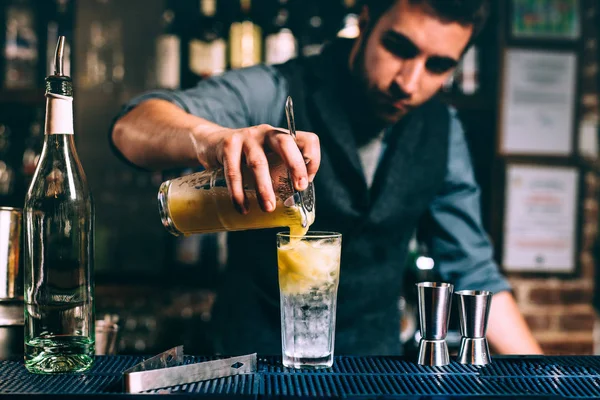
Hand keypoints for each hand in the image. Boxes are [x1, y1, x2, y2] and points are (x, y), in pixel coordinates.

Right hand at [191, 124, 319, 213]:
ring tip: (268, 208)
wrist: (212, 143)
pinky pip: (234, 172)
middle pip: (285, 143)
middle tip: (298, 188)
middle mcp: (267, 133)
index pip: (307, 139)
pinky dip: (238, 193)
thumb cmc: (247, 157)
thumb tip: (291, 201)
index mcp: (282, 137)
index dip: (313, 159)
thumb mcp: (268, 159)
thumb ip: (280, 174)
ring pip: (258, 162)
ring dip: (264, 188)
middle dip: (295, 166)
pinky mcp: (227, 146)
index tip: (306, 182)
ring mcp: (246, 138)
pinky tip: (242, 207)